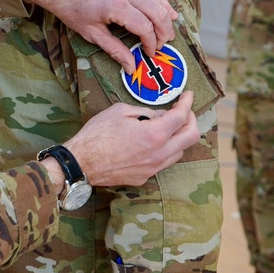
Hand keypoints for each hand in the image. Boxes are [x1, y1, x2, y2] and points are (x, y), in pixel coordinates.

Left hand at [19, 0, 175, 72]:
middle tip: (162, 46)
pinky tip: (167, 11)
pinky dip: (160, 1)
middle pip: (156, 12)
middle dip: (164, 31)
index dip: (151, 44)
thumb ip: (115, 50)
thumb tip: (131, 67)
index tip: (150, 54)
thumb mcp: (91, 33)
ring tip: (169, 32)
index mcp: (116, 7)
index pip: (145, 28)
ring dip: (166, 16)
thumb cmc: (70, 8)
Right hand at [58, 91, 197, 186]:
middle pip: (191, 137)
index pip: (181, 117)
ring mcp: (153, 168)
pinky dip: (164, 150)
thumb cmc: (97, 134)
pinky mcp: (144, 177)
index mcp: (154, 134)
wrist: (82, 162)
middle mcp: (159, 154)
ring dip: (179, 137)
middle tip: (184, 111)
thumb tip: (159, 115)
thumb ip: (145, 111)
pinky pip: (163, 162)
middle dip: (191, 120)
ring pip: (180, 152)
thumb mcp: (120, 111)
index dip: (187, 103)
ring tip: (168, 127)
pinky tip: (152, 143)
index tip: (189, 95)